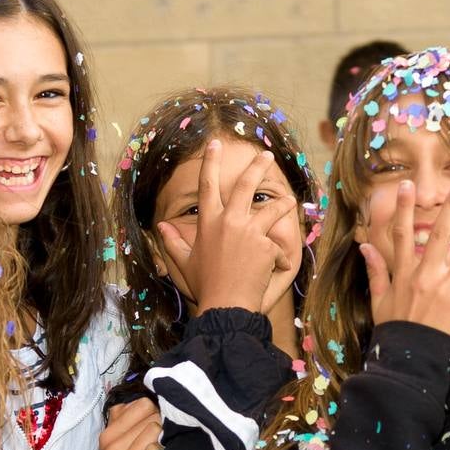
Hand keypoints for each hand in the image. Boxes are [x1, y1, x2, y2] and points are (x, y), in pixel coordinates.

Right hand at [61, 400, 160, 449]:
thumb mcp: (114, 448)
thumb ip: (122, 421)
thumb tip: (138, 400)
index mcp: (107, 435)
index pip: (142, 404)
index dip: (154, 413)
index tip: (155, 428)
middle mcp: (111, 445)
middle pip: (152, 415)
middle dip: (162, 426)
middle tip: (161, 443)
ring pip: (157, 429)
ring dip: (165, 440)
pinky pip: (159, 448)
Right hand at [154, 142, 297, 315]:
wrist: (226, 305)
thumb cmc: (205, 285)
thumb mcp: (185, 263)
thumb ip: (172, 242)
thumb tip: (160, 227)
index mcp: (208, 222)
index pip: (207, 184)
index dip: (210, 161)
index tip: (214, 144)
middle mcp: (229, 221)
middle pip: (245, 185)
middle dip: (257, 167)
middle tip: (266, 155)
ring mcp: (249, 231)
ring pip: (271, 209)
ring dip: (282, 203)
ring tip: (289, 200)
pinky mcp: (266, 245)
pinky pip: (276, 245)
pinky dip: (278, 255)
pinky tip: (277, 266)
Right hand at [357, 179, 449, 340]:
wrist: (407, 358)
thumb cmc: (392, 329)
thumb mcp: (379, 299)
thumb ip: (376, 271)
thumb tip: (364, 247)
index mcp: (404, 273)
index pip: (402, 234)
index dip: (404, 208)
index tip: (407, 185)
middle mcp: (425, 275)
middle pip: (439, 234)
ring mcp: (444, 289)